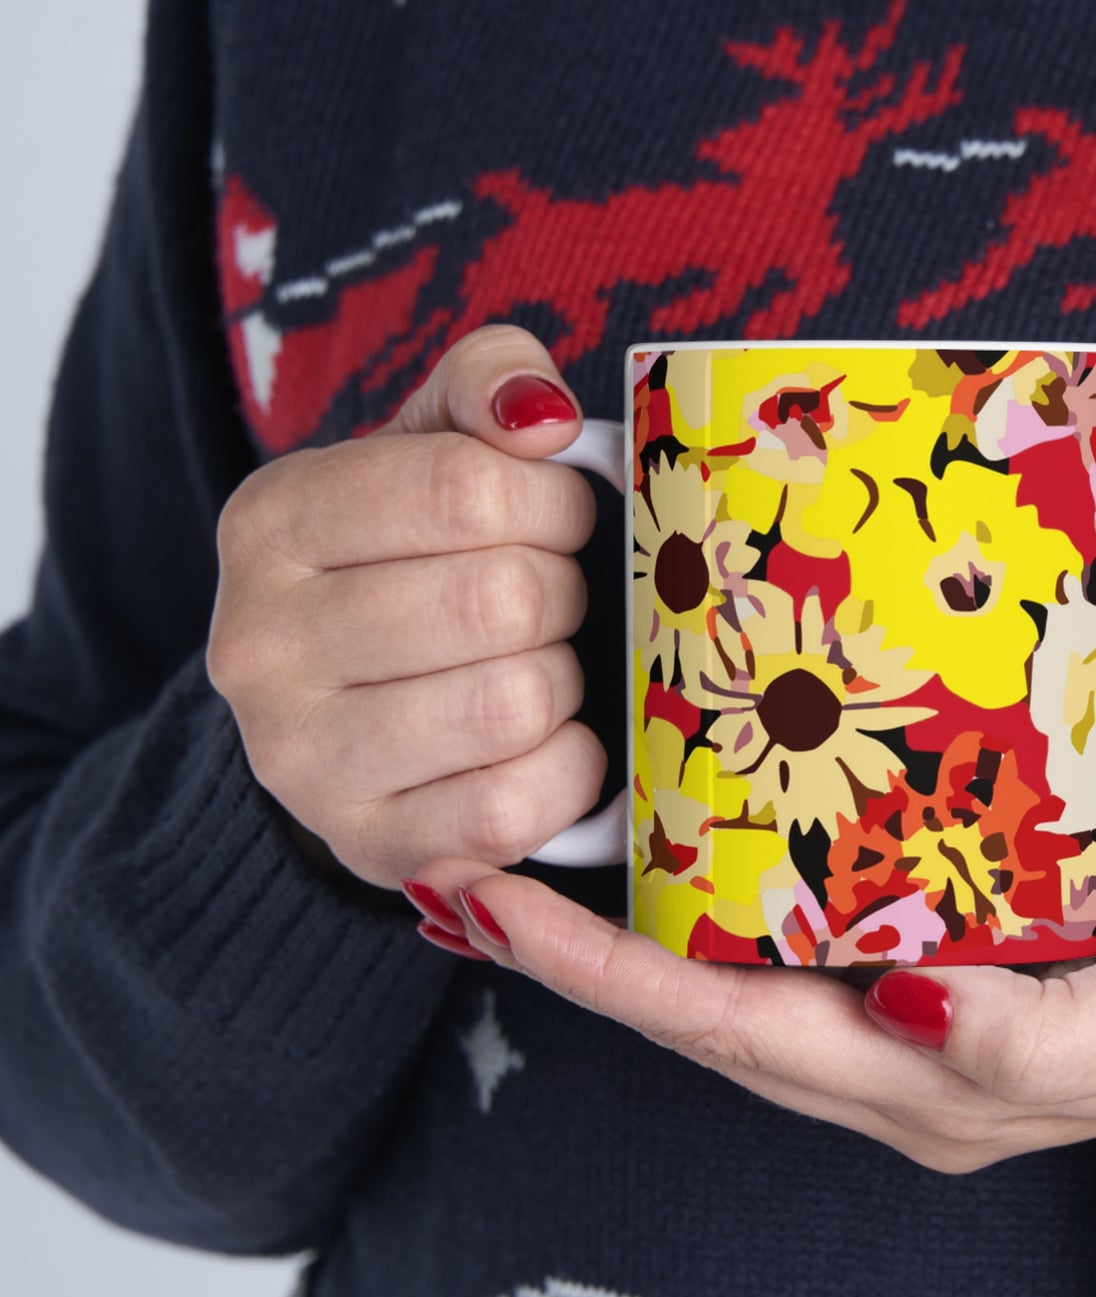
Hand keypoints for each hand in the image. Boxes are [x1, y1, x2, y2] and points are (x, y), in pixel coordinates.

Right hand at [207, 326, 604, 887]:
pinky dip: (566, 770)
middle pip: (500, 600)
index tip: (557, 520)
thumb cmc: (408, 562)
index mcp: (272, 522)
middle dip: (562, 595)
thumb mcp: (429, 446)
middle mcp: (261, 644)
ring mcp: (303, 760)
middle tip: (549, 601)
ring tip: (537, 667)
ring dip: (562, 682)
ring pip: (513, 704)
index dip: (552, 504)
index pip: (466, 489)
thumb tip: (543, 417)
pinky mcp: (368, 845)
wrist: (344, 708)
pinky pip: (513, 808)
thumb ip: (486, 384)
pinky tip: (546, 742)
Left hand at [407, 827, 1095, 1170]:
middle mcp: (897, 1051)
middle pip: (703, 1006)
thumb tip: (908, 1010)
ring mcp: (911, 1000)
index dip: (606, 977)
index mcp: (935, 1084)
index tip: (495, 908)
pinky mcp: (940, 938)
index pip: (731, 1031)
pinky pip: (798, 923)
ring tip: (536, 852)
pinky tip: (683, 834)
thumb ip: (1032, 1043)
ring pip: (738, 967)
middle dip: (579, 952)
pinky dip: (720, 887)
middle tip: (471, 867)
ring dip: (632, 921)